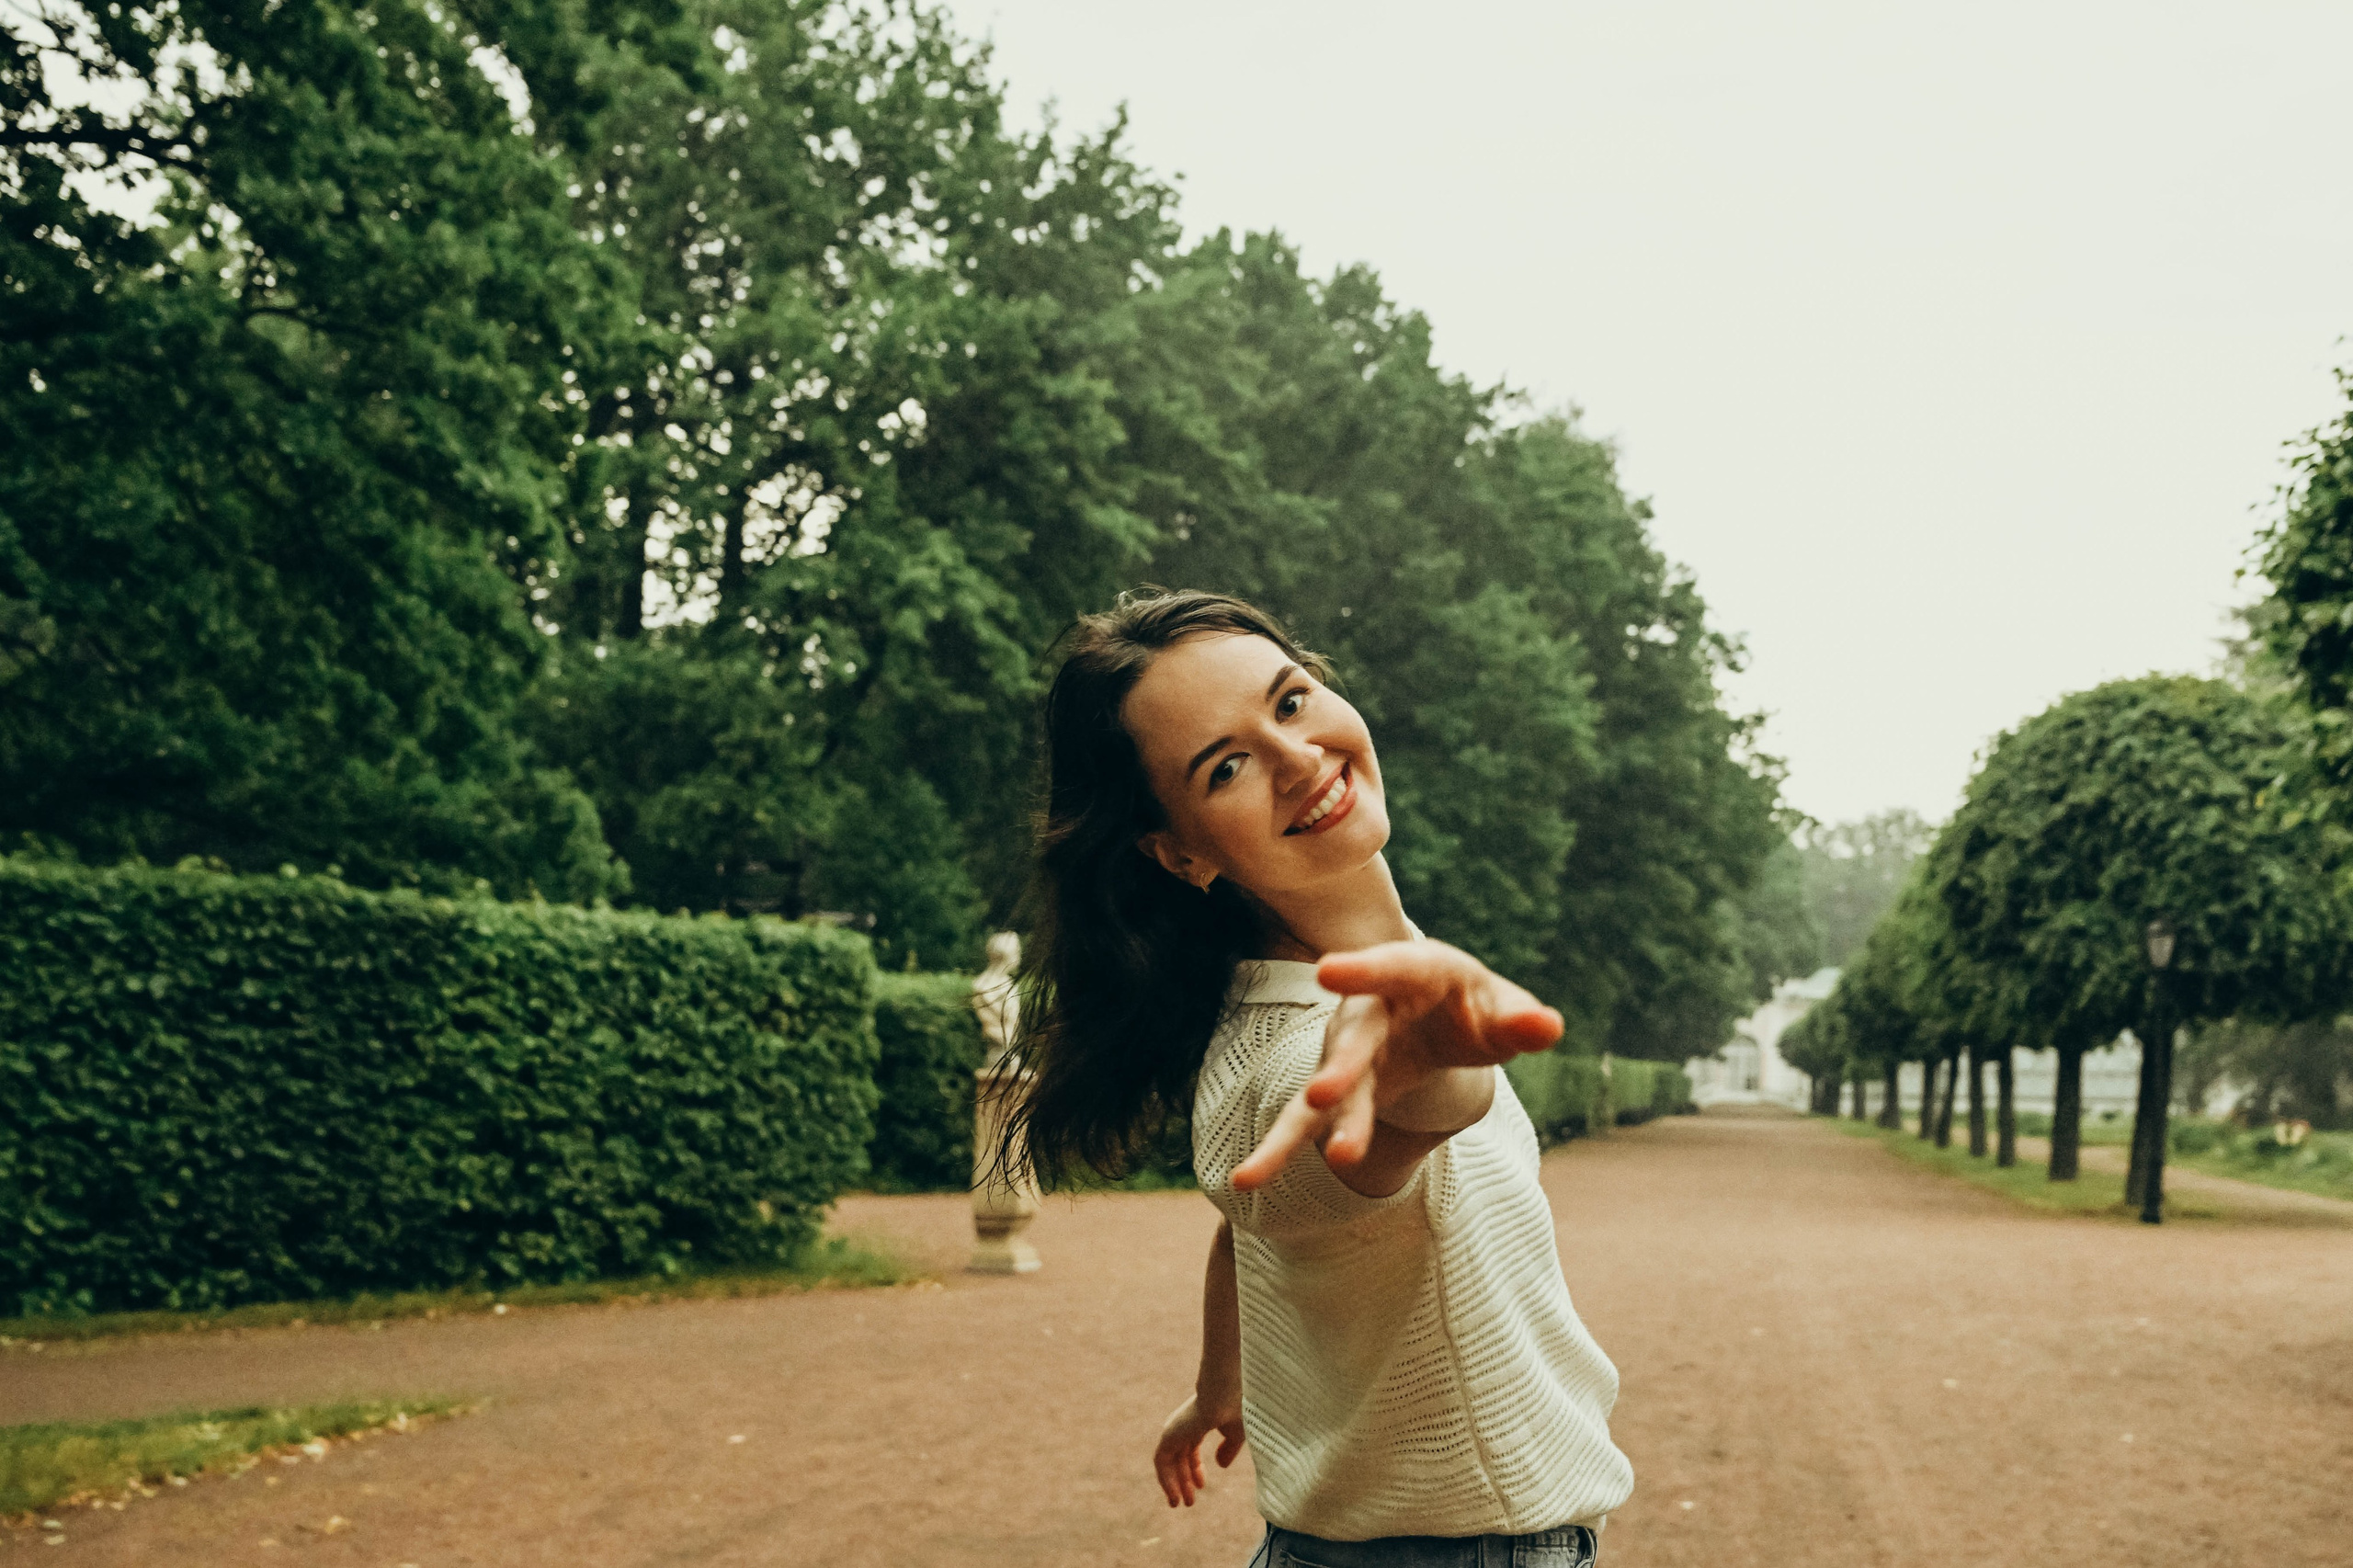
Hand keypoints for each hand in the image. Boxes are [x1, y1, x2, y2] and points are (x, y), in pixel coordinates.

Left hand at [1153, 1392, 1244, 1506]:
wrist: (1226, 1394)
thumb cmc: (1237, 1408)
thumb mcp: (1237, 1433)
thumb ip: (1229, 1449)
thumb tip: (1220, 1465)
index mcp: (1200, 1420)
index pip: (1190, 1446)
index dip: (1195, 1468)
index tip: (1201, 1486)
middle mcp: (1184, 1424)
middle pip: (1179, 1456)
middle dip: (1183, 1479)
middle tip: (1188, 1502)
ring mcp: (1175, 1429)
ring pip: (1169, 1461)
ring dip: (1174, 1484)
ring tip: (1179, 1504)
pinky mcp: (1168, 1435)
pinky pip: (1161, 1462)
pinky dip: (1166, 1480)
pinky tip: (1175, 1497)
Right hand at [1230, 940, 1561, 1190]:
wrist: (1435, 1016)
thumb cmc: (1472, 1008)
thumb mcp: (1501, 1011)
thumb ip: (1522, 1021)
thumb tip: (1550, 1028)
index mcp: (1416, 973)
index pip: (1392, 968)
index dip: (1362, 970)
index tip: (1329, 971)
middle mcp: (1369, 1008)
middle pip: (1355, 1040)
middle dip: (1340, 1067)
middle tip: (1325, 1092)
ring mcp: (1348, 1051)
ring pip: (1325, 1089)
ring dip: (1311, 1124)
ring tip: (1272, 1165)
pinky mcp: (1337, 1091)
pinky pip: (1306, 1122)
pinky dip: (1279, 1149)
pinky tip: (1246, 1179)